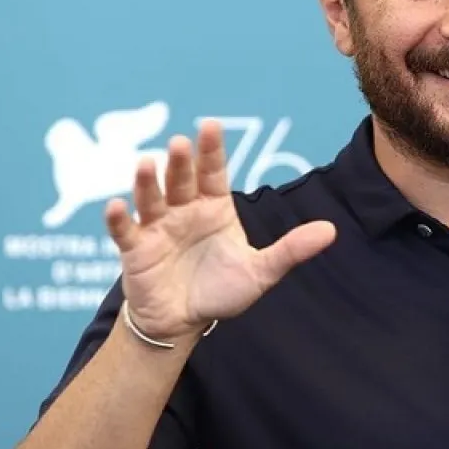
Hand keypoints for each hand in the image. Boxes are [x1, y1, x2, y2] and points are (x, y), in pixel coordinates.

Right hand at [105, 119, 336, 342]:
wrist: (185, 323)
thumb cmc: (221, 291)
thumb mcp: (260, 271)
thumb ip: (291, 250)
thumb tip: (331, 231)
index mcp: (214, 207)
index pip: (213, 172)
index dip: (211, 149)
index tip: (210, 125)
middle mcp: (184, 210)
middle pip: (181, 180)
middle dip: (179, 162)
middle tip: (179, 143)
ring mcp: (157, 227)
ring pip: (151, 199)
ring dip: (147, 182)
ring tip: (146, 164)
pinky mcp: (136, 250)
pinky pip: (125, 231)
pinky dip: (118, 219)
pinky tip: (116, 207)